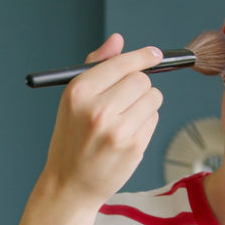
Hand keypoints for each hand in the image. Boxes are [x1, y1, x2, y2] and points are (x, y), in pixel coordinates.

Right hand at [38, 33, 163, 206]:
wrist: (69, 184)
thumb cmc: (72, 138)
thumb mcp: (73, 101)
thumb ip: (97, 67)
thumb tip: (118, 40)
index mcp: (78, 93)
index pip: (121, 63)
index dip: (142, 56)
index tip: (155, 54)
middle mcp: (97, 110)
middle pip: (141, 79)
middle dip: (140, 85)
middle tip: (127, 98)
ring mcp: (117, 130)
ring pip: (153, 98)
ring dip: (145, 104)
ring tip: (125, 118)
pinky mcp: (133, 147)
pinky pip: (154, 119)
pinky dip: (145, 123)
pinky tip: (127, 134)